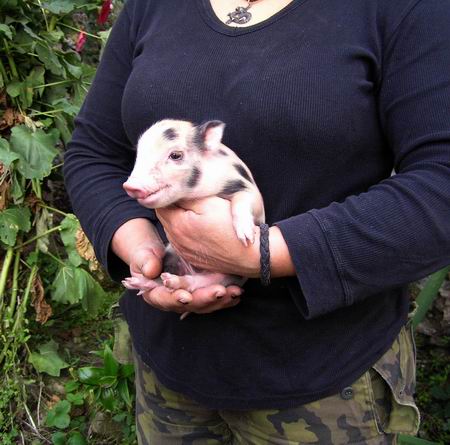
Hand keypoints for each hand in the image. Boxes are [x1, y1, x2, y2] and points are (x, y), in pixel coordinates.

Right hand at [128, 241, 242, 313]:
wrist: (157, 256)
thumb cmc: (147, 255)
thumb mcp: (143, 255)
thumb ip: (145, 261)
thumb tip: (151, 271)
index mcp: (155, 296)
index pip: (165, 300)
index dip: (176, 299)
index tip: (186, 296)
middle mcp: (174, 302)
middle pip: (190, 305)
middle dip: (205, 299)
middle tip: (219, 291)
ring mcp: (189, 300)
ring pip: (205, 305)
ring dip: (221, 301)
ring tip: (234, 292)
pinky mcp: (201, 294)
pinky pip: (214, 300)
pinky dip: (227, 298)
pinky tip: (237, 293)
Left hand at [156, 197, 260, 277]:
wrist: (248, 254)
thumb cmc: (231, 226)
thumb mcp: (209, 203)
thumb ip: (186, 195)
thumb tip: (170, 190)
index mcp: (177, 224)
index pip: (160, 204)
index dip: (169, 193)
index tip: (180, 188)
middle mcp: (176, 240)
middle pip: (165, 217)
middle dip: (172, 206)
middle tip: (188, 197)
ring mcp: (184, 251)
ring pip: (172, 229)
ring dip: (179, 219)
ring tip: (196, 212)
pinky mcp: (192, 258)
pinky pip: (182, 241)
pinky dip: (186, 232)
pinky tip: (201, 227)